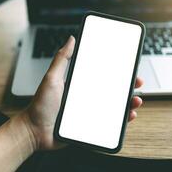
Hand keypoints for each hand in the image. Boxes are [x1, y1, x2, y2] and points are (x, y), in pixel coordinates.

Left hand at [22, 36, 142, 150]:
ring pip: (114, 106)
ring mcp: (89, 112)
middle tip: (137, 82)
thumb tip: (71, 39)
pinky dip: (122, 120)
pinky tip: (129, 116)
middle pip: (112, 90)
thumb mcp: (51, 78)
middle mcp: (87, 97)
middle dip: (127, 85)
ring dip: (129, 102)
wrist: (34, 132)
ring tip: (136, 100)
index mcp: (79, 84)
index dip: (116, 70)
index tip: (128, 65)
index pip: (102, 75)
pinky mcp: (90, 126)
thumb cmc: (40, 105)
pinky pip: (110, 123)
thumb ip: (61, 59)